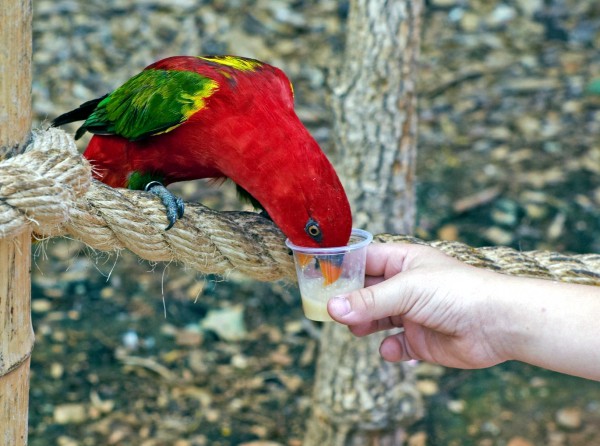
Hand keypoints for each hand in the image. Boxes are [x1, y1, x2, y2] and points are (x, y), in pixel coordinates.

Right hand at [327, 243, 510, 368]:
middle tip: (328, 310)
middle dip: (347, 301)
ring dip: (363, 324)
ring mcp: (412, 314)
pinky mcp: (420, 340)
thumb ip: (369, 300)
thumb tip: (333, 309)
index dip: (341, 267)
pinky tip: (393, 348)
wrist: (499, 324)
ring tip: (357, 329)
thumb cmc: (458, 292)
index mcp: (402, 261)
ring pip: (374, 318)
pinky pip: (394, 345)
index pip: (363, 259)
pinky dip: (389, 349)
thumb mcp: (408, 289)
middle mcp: (405, 286)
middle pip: (364, 291)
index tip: (317, 277)